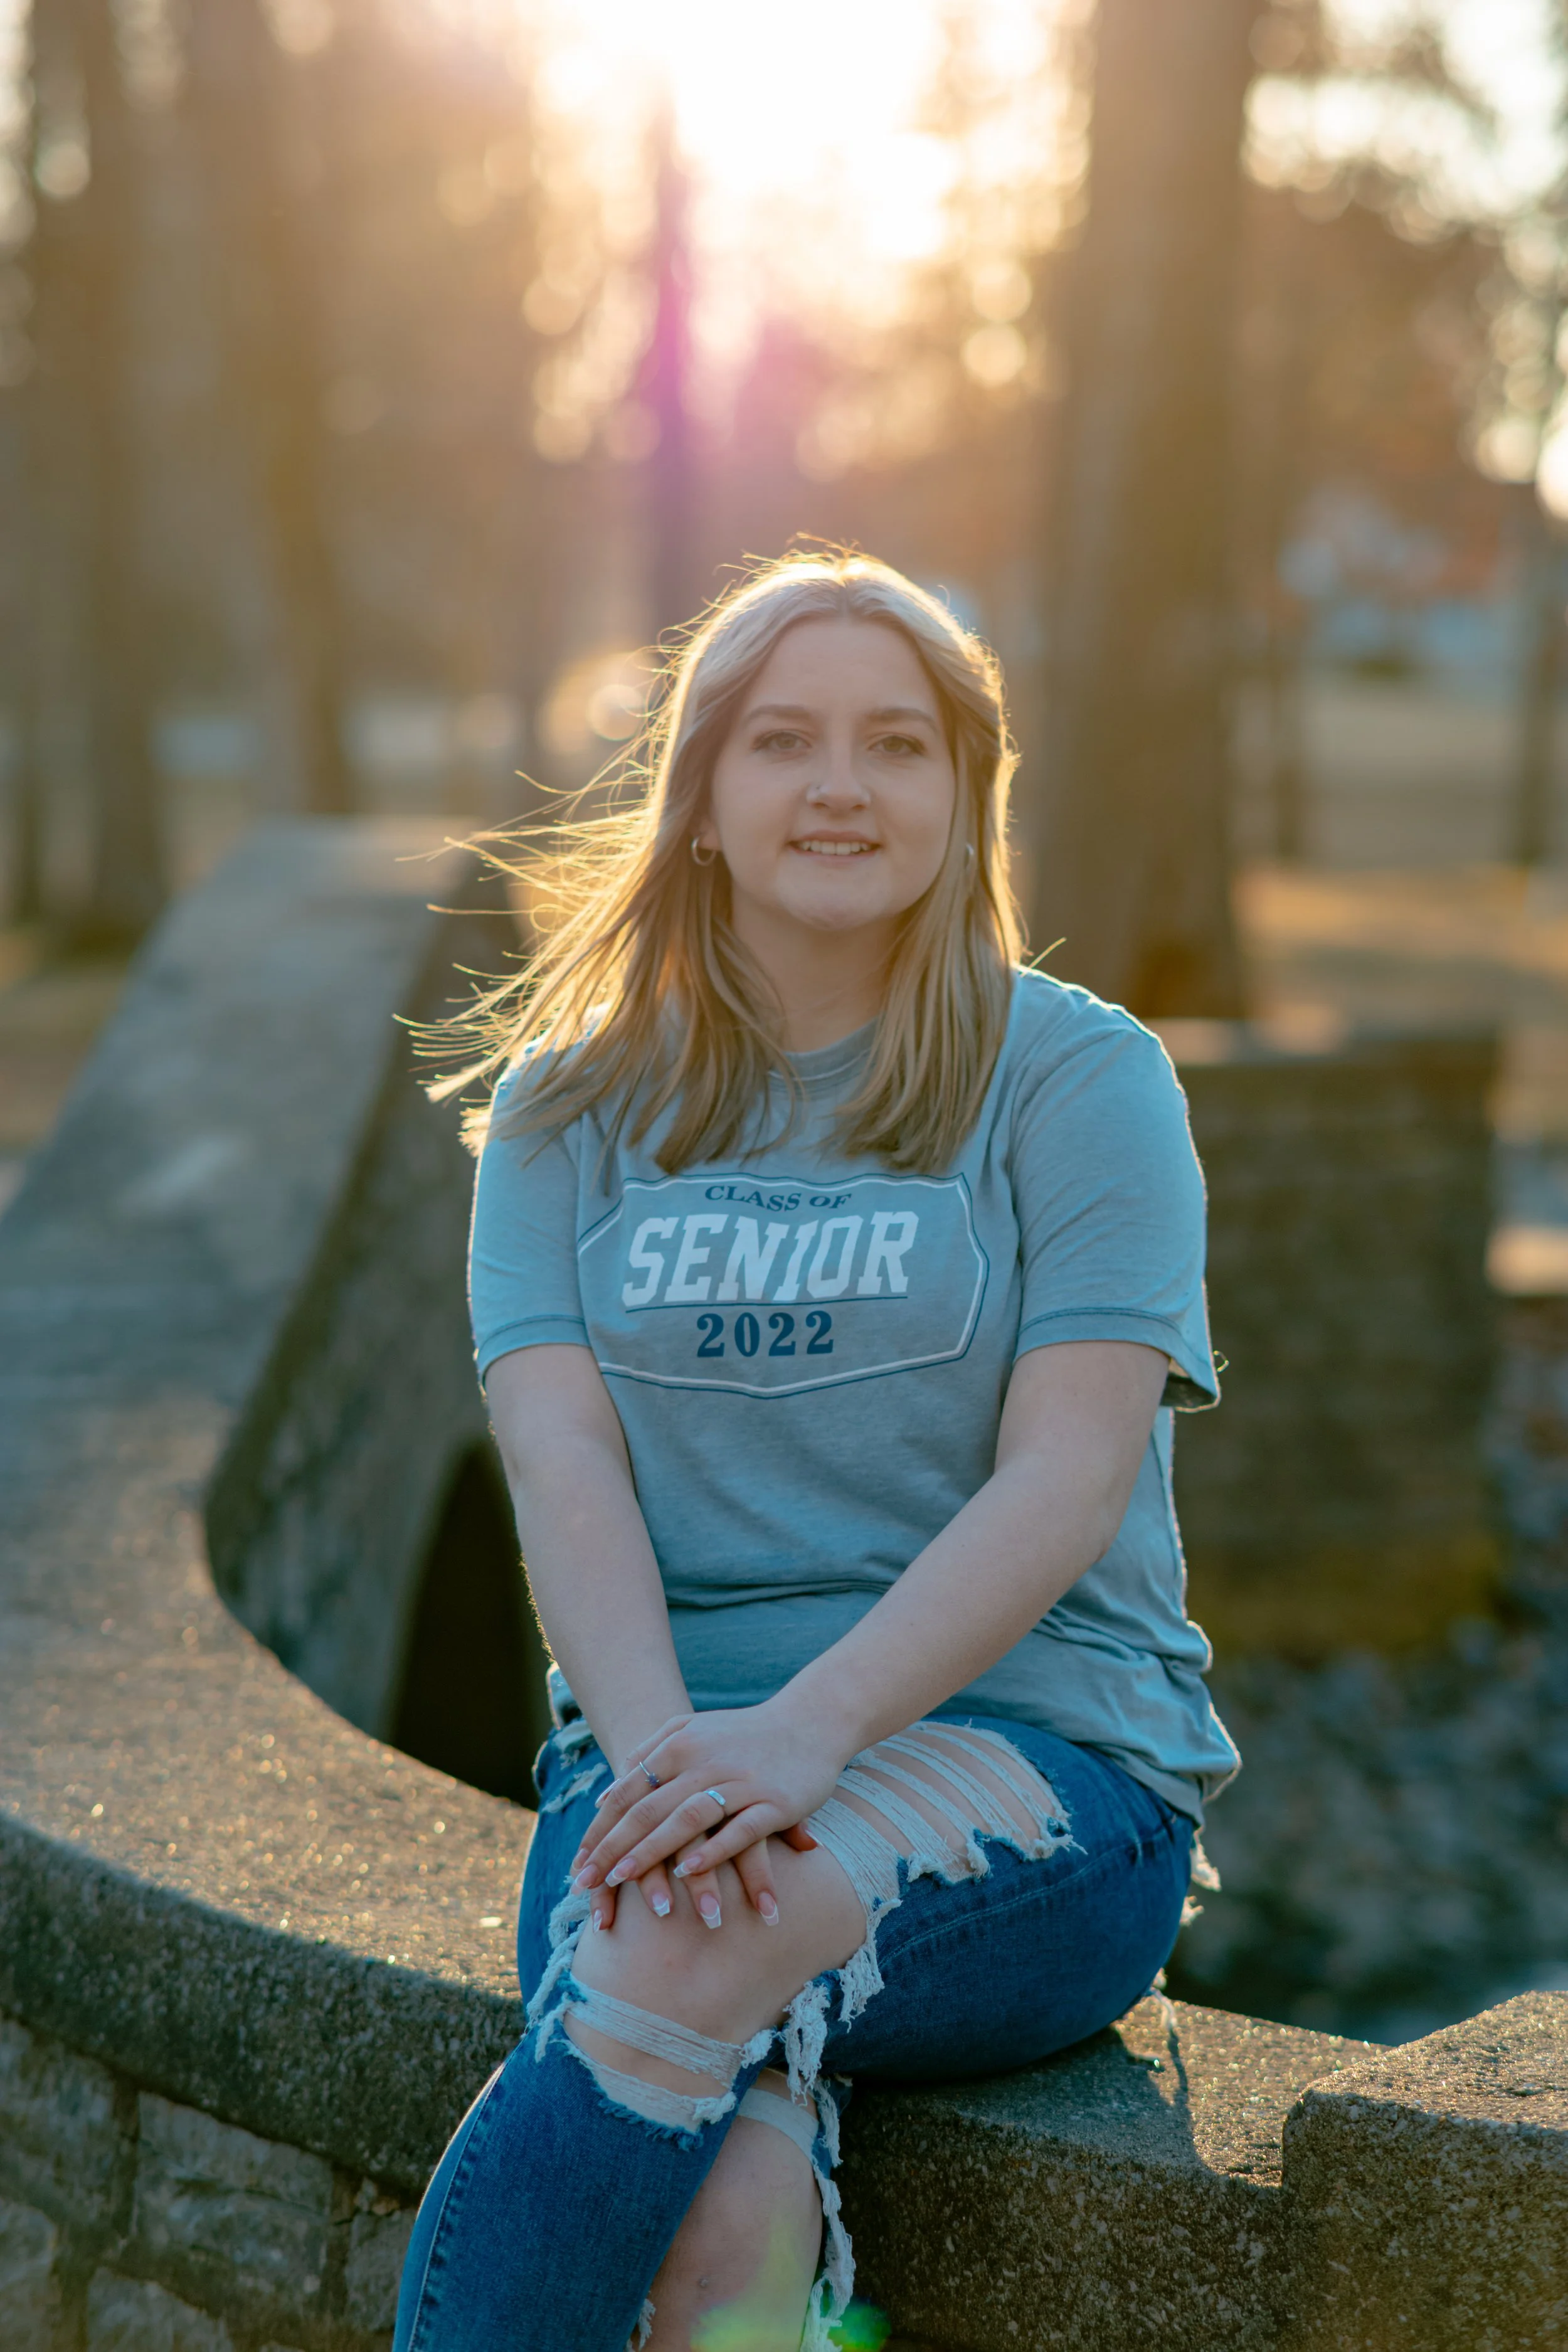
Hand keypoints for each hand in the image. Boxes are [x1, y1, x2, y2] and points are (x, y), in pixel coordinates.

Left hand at [570, 1702, 844, 1930]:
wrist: (811, 1721)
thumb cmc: (744, 1732)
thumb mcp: (692, 1729)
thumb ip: (648, 1753)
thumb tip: (606, 1795)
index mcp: (680, 1745)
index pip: (628, 1793)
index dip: (600, 1830)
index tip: (577, 1864)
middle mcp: (705, 1762)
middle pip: (648, 1810)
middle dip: (612, 1849)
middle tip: (584, 1884)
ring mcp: (740, 1782)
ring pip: (687, 1820)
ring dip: (652, 1853)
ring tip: (623, 1883)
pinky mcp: (773, 1802)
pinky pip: (738, 1831)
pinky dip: (712, 1852)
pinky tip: (688, 1873)